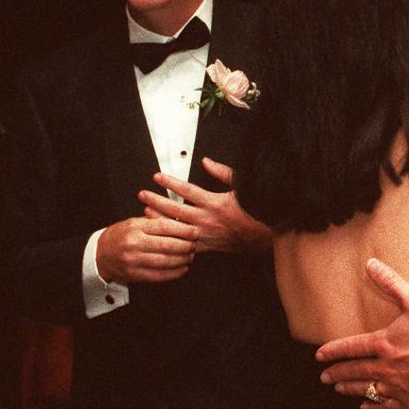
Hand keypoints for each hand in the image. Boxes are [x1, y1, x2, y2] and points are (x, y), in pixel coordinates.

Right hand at [96, 216, 197, 283]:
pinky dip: (174, 273)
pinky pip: (159, 275)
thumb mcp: (134, 222)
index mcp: (135, 227)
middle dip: (186, 245)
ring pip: (165, 261)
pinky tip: (183, 268)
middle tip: (195, 244)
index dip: (183, 230)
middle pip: (167, 245)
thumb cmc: (120, 236)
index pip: (164, 227)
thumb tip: (181, 221)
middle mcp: (134, 244)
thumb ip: (155, 221)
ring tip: (190, 256)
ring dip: (182, 260)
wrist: (99, 255)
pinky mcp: (135, 275)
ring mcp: (134, 261)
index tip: (194, 231)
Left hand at [139, 159, 272, 252]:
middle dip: (156, 200)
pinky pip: (185, 244)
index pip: (186, 190)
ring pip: (176, 228)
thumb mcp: (241, 186)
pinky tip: (163, 234)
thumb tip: (206, 162)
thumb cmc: (255, 210)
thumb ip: (222, 173)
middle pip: (175, 209)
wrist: (264, 235)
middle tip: (143, 194)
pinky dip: (173, 239)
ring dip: (159, 220)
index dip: (170, 182)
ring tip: (146, 212)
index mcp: (214, 203)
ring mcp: (206, 234)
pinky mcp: (208, 246)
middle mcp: (207, 219)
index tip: (157, 177)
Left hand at [316, 258, 408, 408]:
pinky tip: (366, 406)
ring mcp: (397, 387)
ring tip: (339, 389)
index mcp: (385, 344)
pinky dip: (373, 407)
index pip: (351, 347)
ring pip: (366, 390)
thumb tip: (371, 264)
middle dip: (337, 373)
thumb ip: (392, 283)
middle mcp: (386, 367)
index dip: (333, 351)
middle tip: (324, 376)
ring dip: (350, 389)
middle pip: (354, 371)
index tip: (320, 355)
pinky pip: (385, 406)